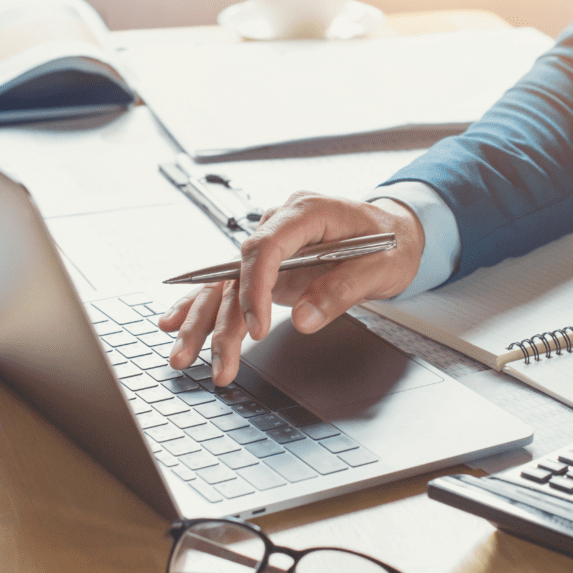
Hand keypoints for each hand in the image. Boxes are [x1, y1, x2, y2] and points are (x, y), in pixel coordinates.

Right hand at [157, 192, 424, 386]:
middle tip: (217, 361)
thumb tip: (302, 320)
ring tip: (183, 356)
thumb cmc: (392, 243)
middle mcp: (281, 224)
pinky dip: (203, 306)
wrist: (397, 232)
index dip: (255, 288)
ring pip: (226, 283)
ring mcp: (272, 245)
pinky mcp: (269, 265)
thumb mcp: (381, 267)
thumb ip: (341, 291)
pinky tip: (175, 323)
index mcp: (307, 212)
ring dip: (203, 321)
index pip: (265, 247)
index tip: (256, 327)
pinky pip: (230, 284)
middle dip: (221, 318)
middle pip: (237, 270)